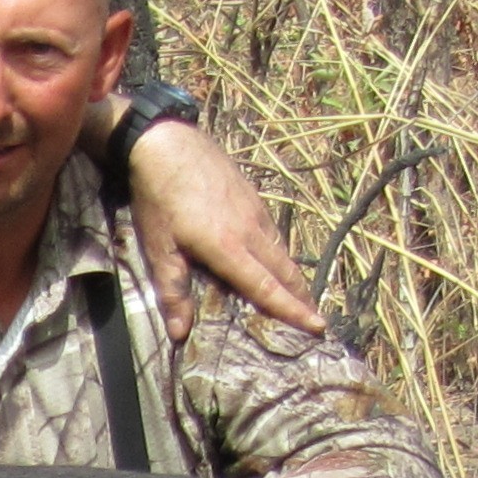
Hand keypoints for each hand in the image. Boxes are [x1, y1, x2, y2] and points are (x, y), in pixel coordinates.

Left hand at [128, 120, 321, 330]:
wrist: (166, 145)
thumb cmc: (159, 199)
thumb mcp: (159, 249)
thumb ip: (173, 292)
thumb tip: (181, 333)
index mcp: (229, 248)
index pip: (267, 287)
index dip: (292, 310)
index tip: (318, 327)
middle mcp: (250, 231)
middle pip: (285, 272)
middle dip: (303, 298)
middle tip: (317, 321)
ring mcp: (255, 211)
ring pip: (282, 251)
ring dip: (294, 278)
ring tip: (301, 298)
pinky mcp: (253, 197)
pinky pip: (273, 233)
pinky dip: (280, 254)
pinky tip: (275, 262)